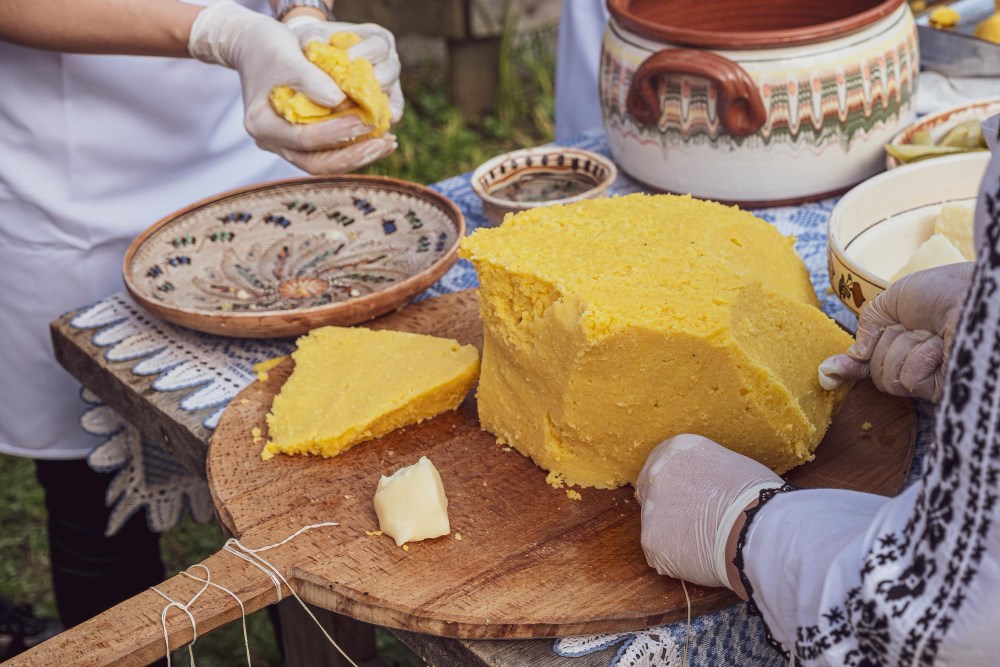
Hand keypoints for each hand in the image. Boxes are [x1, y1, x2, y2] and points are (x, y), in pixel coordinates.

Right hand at [188, 1, 395, 173]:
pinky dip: (355, 147)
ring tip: (389, 142)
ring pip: (325, 163)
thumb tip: (341, 102)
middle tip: (384, 142)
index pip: (303, 140)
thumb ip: (311, 80)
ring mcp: (287, 145)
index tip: (363, 120)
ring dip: (359, 155)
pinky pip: (330, 152)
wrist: (256, 46)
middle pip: (315, 164)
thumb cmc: (269, 48)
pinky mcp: (303, 140)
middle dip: (353, 156)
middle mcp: (272, 143)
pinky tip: (381, 139)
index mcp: (261, 126)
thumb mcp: (287, 56)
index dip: (335, 133)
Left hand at [635, 434, 781, 589]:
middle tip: (692, 524)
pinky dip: (676, 559)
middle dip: (668, 508)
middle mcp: (657, 473)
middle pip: (650, 492)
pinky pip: (659, 553)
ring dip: (673, 534)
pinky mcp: (651, 541)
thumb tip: (705, 487)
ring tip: (705, 542)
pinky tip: (701, 557)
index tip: (687, 499)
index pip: (662, 465)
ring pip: (655, 524)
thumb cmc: (759, 497)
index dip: (675, 486)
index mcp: (678, 449)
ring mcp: (651, 508)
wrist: (759, 529)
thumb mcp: (733, 467)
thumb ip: (706, 474)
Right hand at [818, 263, 973, 401]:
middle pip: (876, 370)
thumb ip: (869, 325)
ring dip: (906, 349)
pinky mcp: (940, 389)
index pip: (871, 361)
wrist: (975, 296)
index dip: (849, 366)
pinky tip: (941, 347)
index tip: (827, 372)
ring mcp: (929, 377)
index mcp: (907, 339)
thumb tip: (854, 356)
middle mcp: (917, 360)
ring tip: (936, 334)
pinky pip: (908, 381)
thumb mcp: (895, 299)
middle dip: (888, 345)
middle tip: (916, 326)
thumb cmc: (945, 290)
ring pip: (888, 377)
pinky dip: (920, 359)